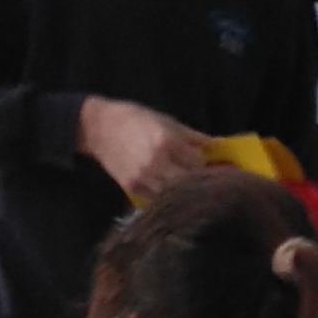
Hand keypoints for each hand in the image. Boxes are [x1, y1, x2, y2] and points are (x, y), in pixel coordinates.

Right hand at [77, 98, 207, 200]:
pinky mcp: (133, 188)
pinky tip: (171, 189)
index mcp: (166, 142)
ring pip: (174, 194)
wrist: (99, 128)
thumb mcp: (167, 121)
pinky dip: (167, 195)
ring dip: (184, 191)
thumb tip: (217, 148)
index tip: (212, 164)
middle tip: (206, 179)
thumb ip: (193, 137)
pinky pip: (158, 199)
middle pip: (188, 182)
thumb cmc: (135, 119)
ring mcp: (143, 178)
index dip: (207, 164)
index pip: (198, 162)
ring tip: (190, 186)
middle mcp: (156, 162)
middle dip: (199, 181)